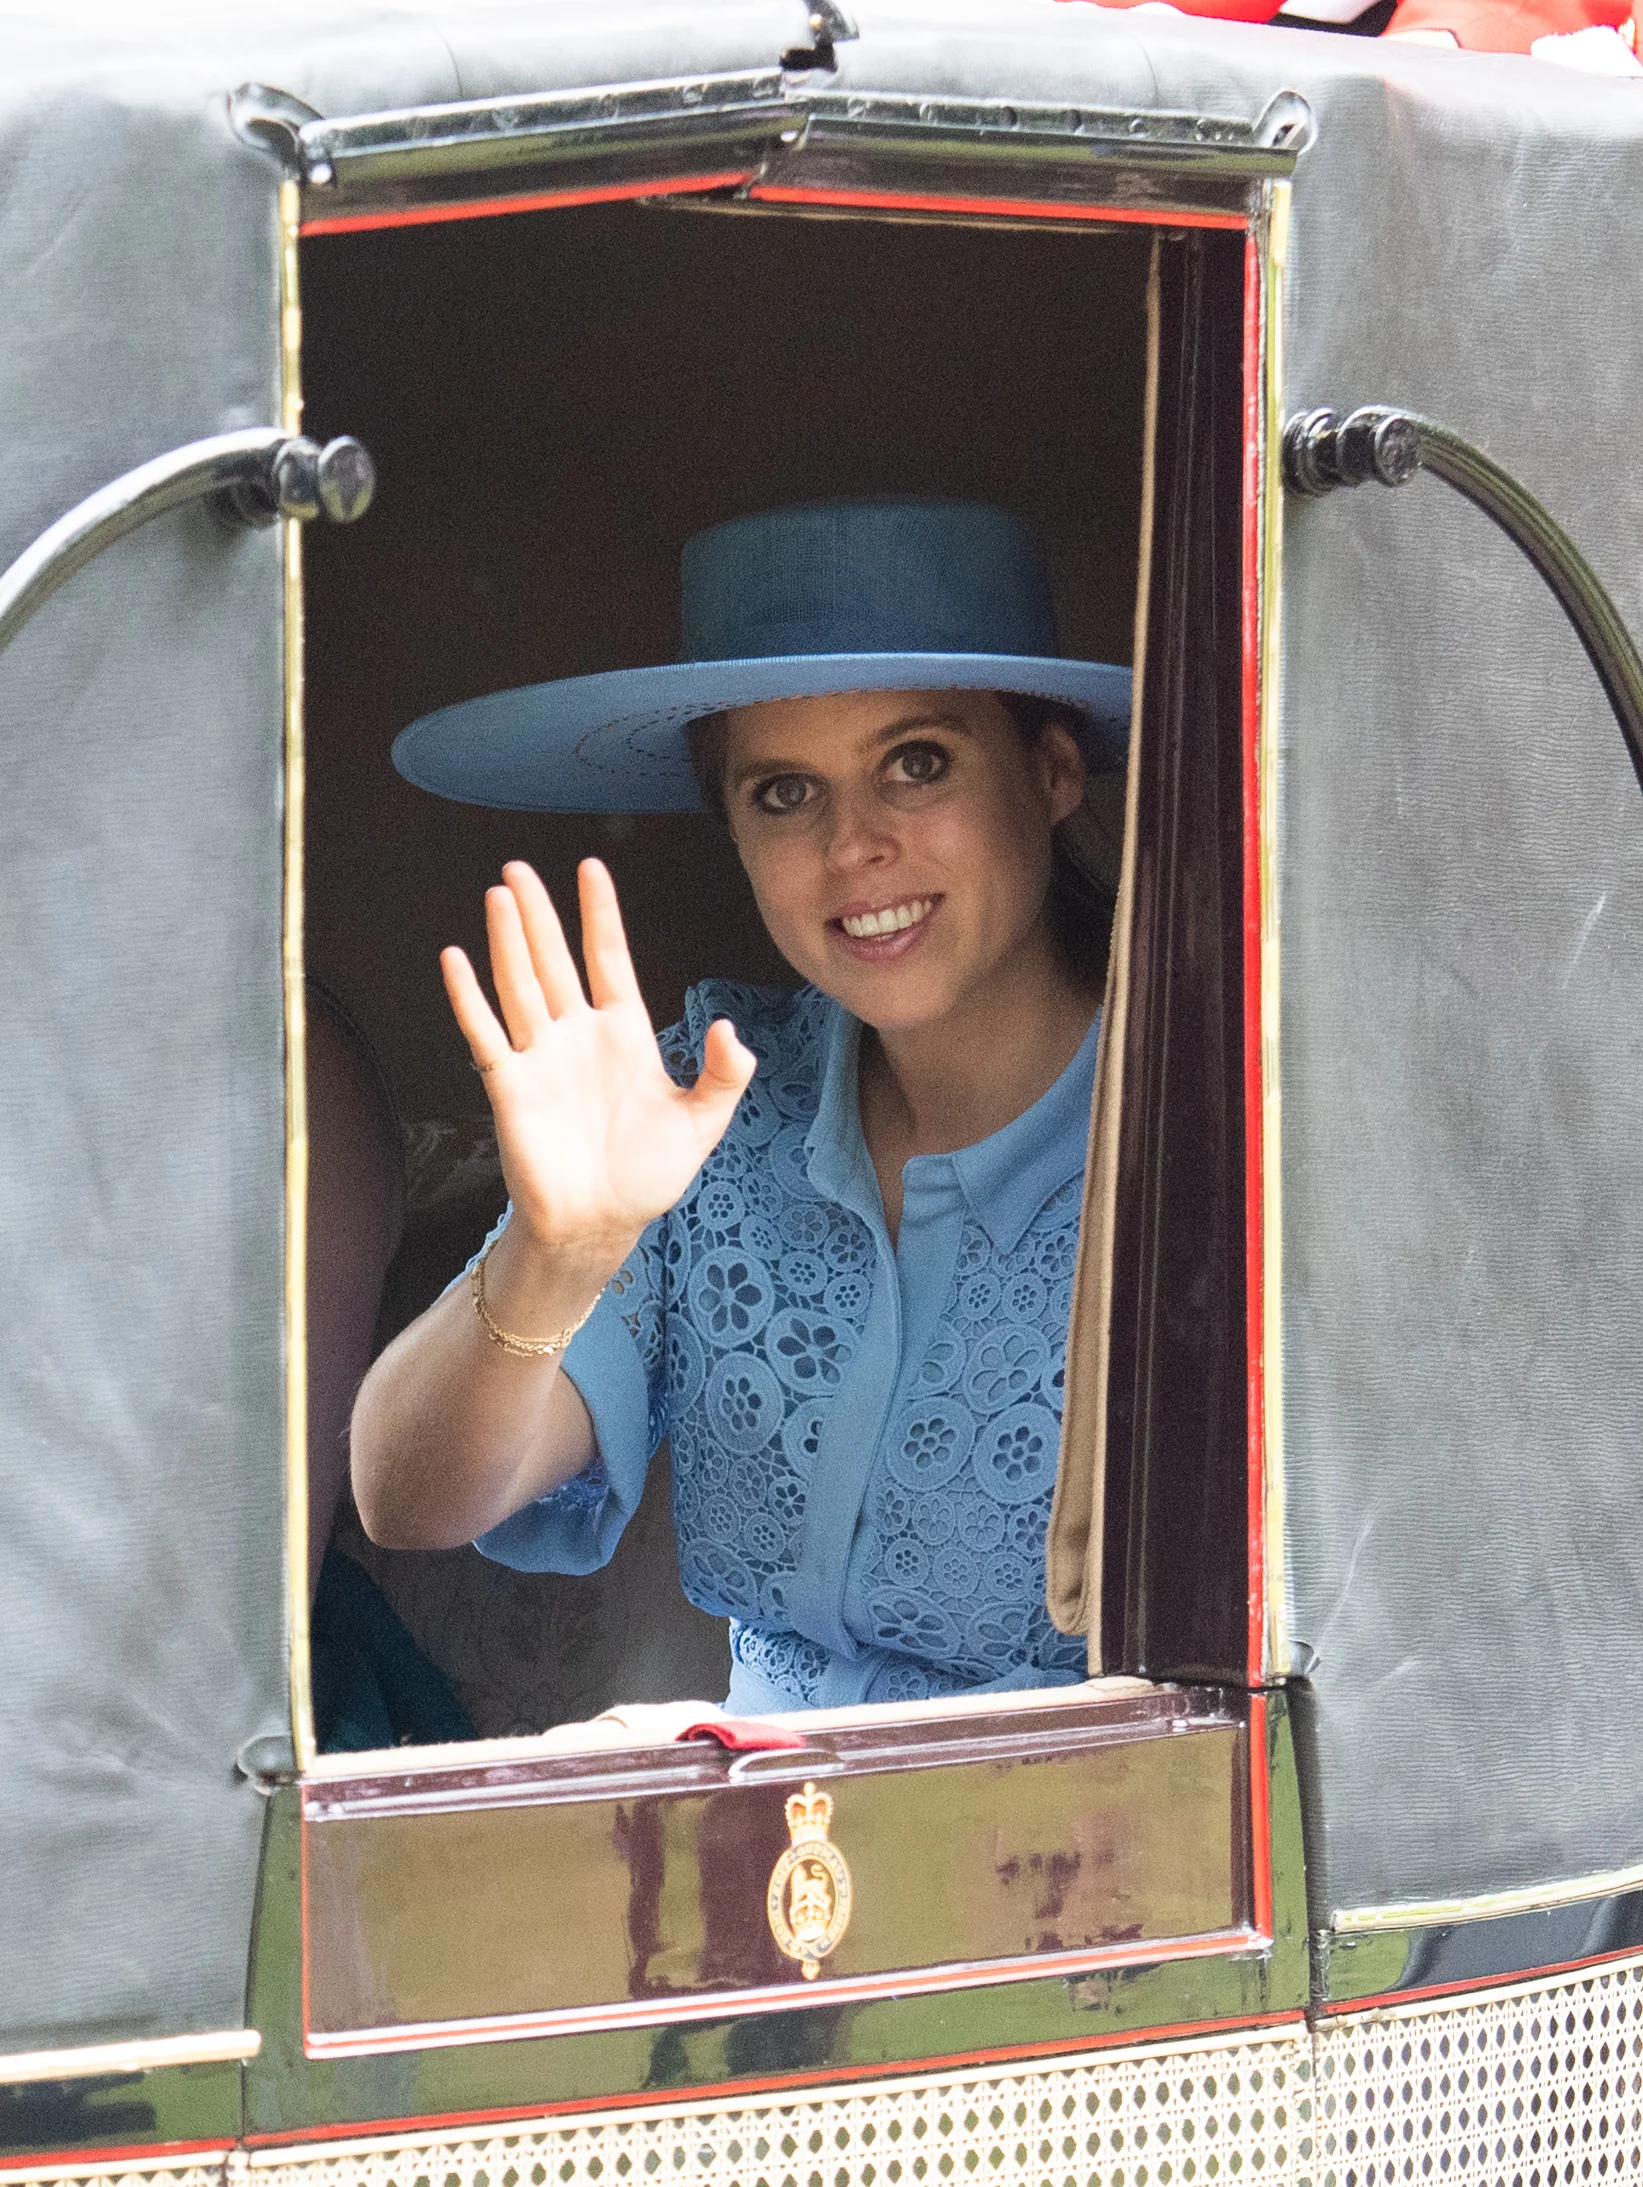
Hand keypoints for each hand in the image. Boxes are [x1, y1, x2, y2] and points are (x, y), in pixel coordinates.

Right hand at [442, 859, 755, 1272]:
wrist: (600, 1225)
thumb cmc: (648, 1175)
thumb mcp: (702, 1123)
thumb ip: (724, 1075)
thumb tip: (731, 1029)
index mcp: (625, 1034)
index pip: (609, 959)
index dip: (600, 915)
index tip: (591, 868)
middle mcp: (578, 1036)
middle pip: (554, 960)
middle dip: (540, 914)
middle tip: (519, 867)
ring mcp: (540, 1057)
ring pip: (519, 985)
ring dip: (507, 941)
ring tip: (498, 895)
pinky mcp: (509, 1086)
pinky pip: (485, 1033)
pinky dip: (469, 997)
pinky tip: (456, 959)